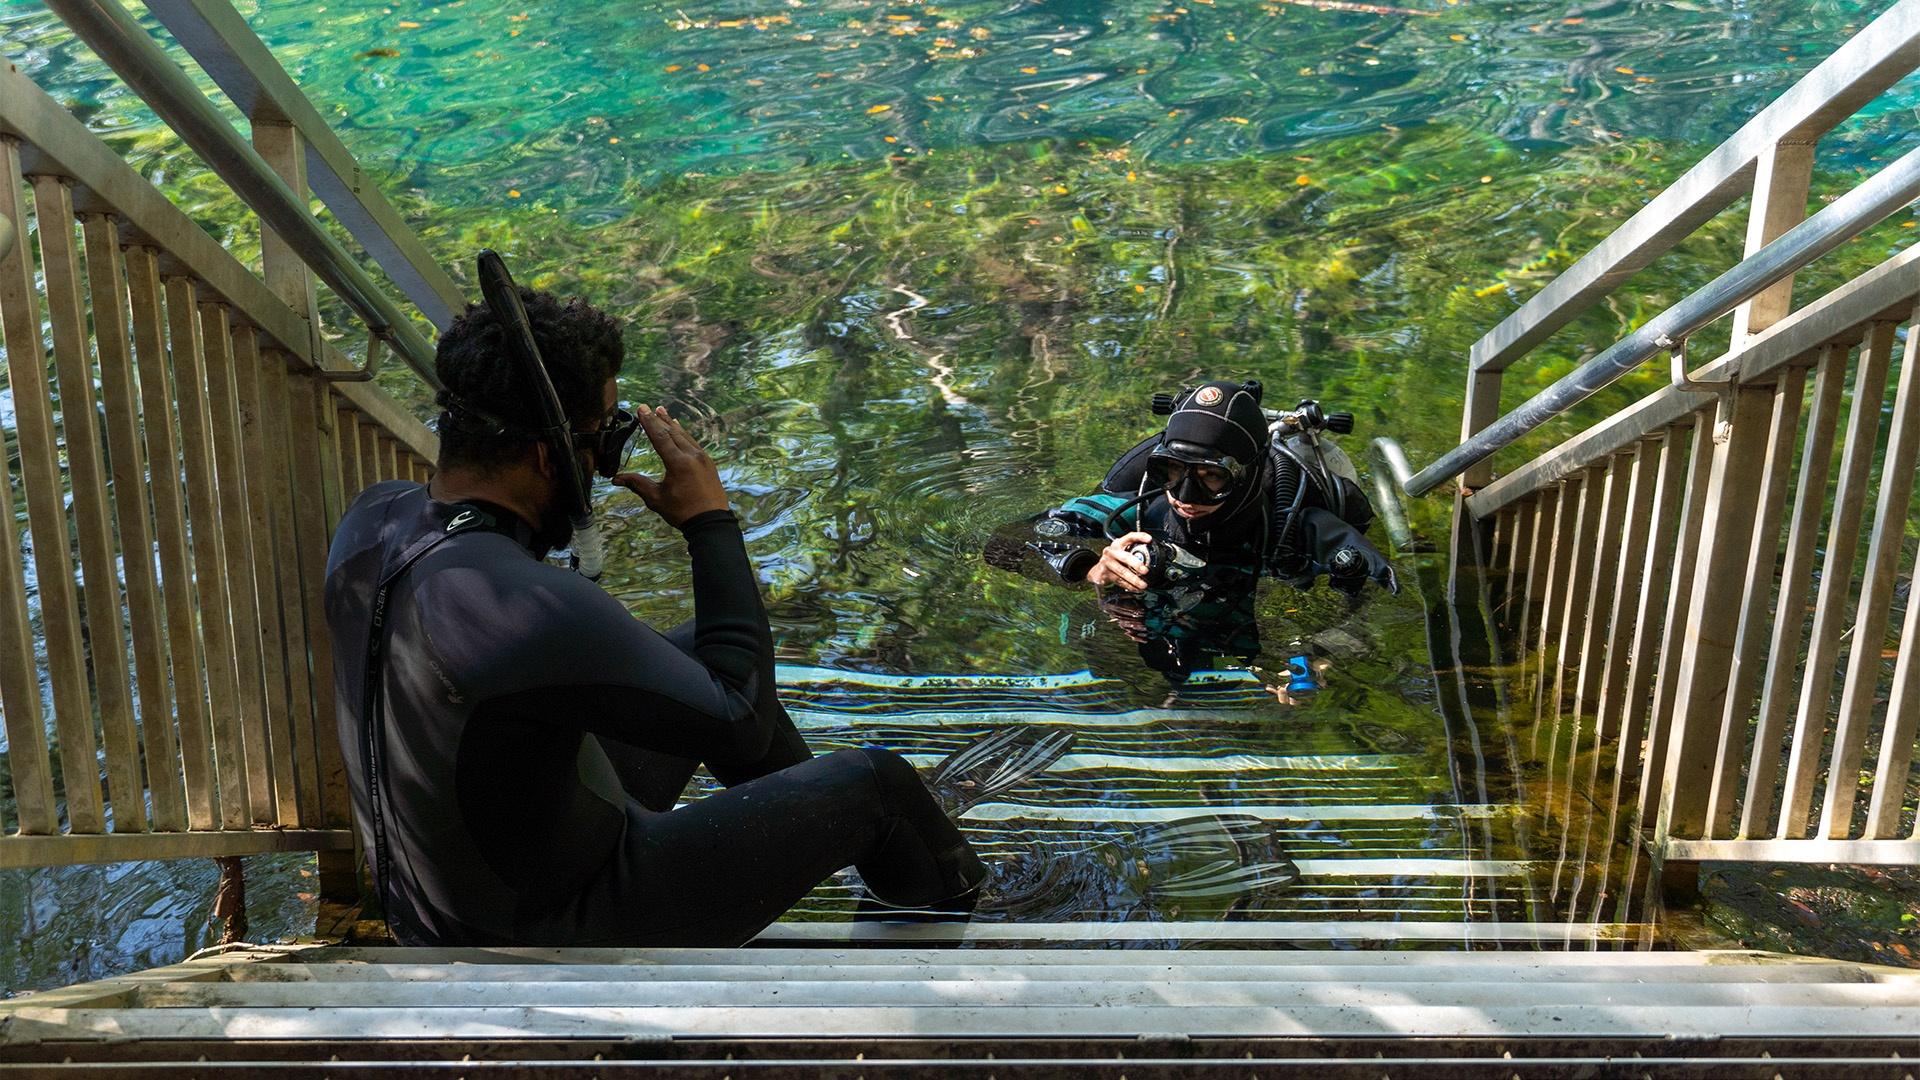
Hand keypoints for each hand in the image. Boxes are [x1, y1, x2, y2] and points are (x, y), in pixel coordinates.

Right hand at [611, 405, 729, 527]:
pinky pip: (694, 443)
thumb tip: (615, 479)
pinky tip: (680, 431)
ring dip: (672, 424)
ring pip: (684, 436)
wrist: (711, 522)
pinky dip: (684, 435)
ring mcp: (703, 458)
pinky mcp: (708, 463)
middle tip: (649, 407)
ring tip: (663, 412)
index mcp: (678, 463)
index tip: (641, 408)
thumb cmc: (682, 512)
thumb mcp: (656, 499)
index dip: (649, 422)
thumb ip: (637, 485)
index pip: (660, 437)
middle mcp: (692, 456)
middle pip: (672, 432)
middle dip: (659, 420)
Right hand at [1084, 532, 1151, 591]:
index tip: (1149, 540)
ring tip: (1143, 584)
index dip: (1140, 537)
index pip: (1129, 537)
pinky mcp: (1105, 573)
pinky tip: (1136, 588)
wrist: (1098, 570)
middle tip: (1145, 570)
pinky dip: (1129, 586)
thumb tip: (1151, 556)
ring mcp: (1107, 563)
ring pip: (1122, 572)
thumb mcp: (1121, 552)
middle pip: (1125, 557)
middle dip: (1136, 564)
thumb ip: (1133, 551)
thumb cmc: (1114, 560)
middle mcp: (1112, 552)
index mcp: (1118, 544)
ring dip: (1134, 579)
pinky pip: (1119, 581)